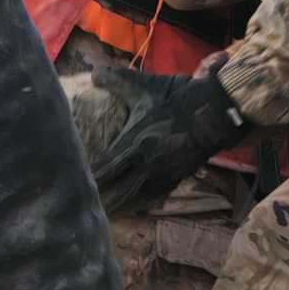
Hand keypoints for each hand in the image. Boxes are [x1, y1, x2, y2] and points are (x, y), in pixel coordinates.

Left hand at [90, 64, 246, 214]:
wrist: (213, 113)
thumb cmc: (177, 99)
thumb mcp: (148, 86)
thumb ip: (119, 81)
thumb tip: (93, 74)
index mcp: (136, 142)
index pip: (106, 168)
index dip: (90, 178)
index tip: (75, 183)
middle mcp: (146, 163)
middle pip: (118, 191)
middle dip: (102, 200)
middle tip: (84, 207)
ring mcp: (162, 174)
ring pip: (135, 199)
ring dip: (119, 207)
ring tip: (104, 216)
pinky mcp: (175, 178)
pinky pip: (153, 198)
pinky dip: (140, 204)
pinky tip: (131, 208)